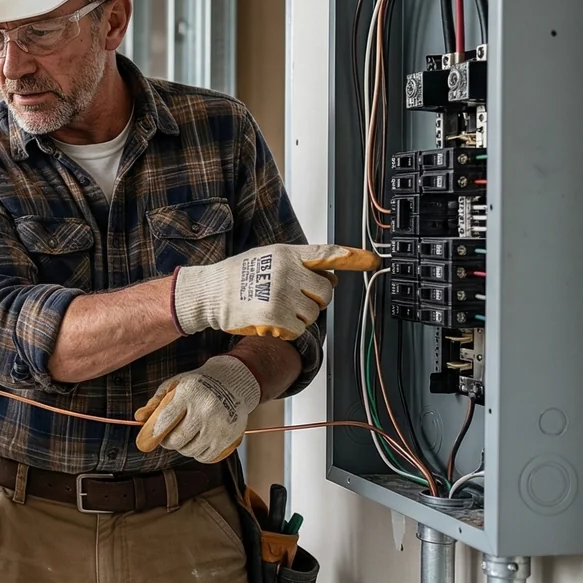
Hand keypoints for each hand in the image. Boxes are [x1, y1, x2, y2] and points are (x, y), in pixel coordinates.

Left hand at [134, 355, 262, 463]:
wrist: (232, 382)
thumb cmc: (198, 385)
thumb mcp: (174, 385)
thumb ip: (156, 402)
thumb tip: (139, 418)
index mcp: (189, 393)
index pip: (165, 420)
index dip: (152, 434)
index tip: (145, 441)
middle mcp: (206, 409)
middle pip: (177, 440)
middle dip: (168, 441)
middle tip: (169, 434)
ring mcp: (219, 425)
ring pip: (190, 451)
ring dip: (184, 447)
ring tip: (188, 433)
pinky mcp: (229, 437)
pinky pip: (206, 457)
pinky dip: (198, 453)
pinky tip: (200, 439)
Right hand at [171, 243, 378, 339]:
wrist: (208, 293)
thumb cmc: (236, 277)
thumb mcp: (267, 259)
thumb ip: (299, 265)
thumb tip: (331, 278)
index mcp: (286, 253)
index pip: (326, 254)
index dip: (353, 257)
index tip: (374, 260)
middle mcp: (287, 270)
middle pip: (324, 292)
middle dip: (314, 300)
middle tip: (293, 301)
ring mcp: (281, 292)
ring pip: (313, 313)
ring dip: (299, 317)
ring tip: (276, 309)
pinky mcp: (276, 315)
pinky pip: (299, 329)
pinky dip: (288, 330)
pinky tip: (271, 321)